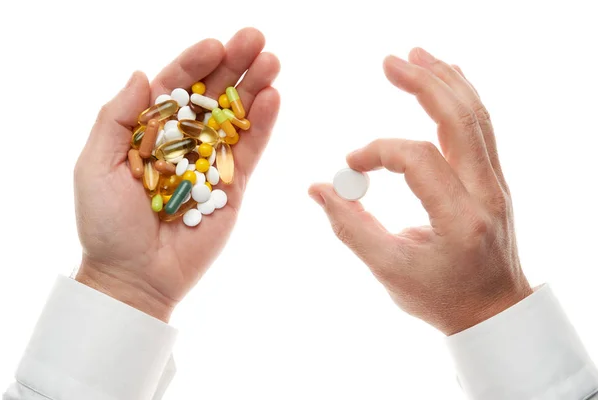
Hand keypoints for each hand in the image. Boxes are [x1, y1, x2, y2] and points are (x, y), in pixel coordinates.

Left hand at [74, 28, 279, 321]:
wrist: (135, 275)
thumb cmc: (106, 223)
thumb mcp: (95, 164)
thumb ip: (116, 118)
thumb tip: (140, 74)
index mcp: (149, 131)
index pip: (175, 87)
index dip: (194, 63)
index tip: (215, 44)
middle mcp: (183, 141)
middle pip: (212, 96)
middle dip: (235, 65)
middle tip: (256, 38)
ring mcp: (210, 162)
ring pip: (236, 118)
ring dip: (255, 88)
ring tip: (273, 61)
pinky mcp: (232, 185)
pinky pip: (249, 151)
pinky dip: (263, 125)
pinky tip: (273, 98)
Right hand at [309, 48, 531, 334]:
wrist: (494, 311)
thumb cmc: (441, 298)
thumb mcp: (389, 270)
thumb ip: (350, 227)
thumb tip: (319, 188)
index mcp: (460, 220)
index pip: (418, 160)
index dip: (378, 152)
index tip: (350, 167)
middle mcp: (487, 193)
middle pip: (460, 120)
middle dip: (423, 84)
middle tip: (390, 61)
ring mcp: (496, 183)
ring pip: (476, 116)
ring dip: (445, 81)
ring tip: (416, 56)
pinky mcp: (494, 179)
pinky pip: (481, 127)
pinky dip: (461, 97)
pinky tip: (444, 78)